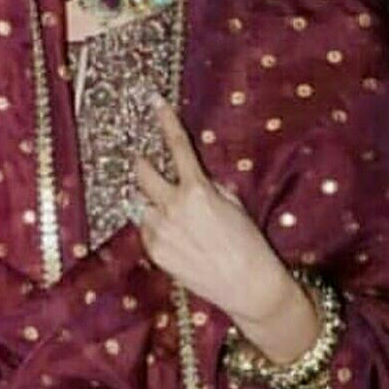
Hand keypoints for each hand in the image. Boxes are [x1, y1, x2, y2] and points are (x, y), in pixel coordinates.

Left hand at [133, 98, 318, 364]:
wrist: (248, 285)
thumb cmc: (248, 242)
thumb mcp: (234, 203)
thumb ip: (209, 186)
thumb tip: (194, 178)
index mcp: (197, 190)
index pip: (177, 147)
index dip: (166, 122)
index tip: (155, 103)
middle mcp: (173, 207)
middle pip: (141, 174)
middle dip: (143, 166)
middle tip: (147, 165)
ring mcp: (160, 231)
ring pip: (140, 204)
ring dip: (149, 202)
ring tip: (169, 212)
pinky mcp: (154, 252)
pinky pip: (144, 229)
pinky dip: (153, 226)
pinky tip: (173, 236)